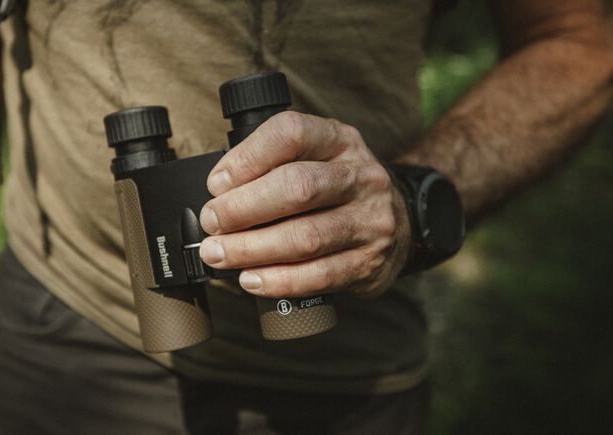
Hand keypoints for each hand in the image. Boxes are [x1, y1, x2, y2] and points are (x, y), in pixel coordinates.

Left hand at [199, 111, 411, 298]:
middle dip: (243, 208)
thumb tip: (218, 196)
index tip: (217, 184)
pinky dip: (278, 280)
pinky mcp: (368, 262)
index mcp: (340, 140)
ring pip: (305, 236)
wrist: (399, 224)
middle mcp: (360, 176)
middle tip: (212, 222)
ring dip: (252, 249)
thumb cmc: (337, 191)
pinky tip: (251, 279)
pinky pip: (318, 275)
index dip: (247, 158)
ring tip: (220, 254)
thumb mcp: (316, 160)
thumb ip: (273, 168)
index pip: (291, 134)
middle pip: (297, 187)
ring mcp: (369, 221)